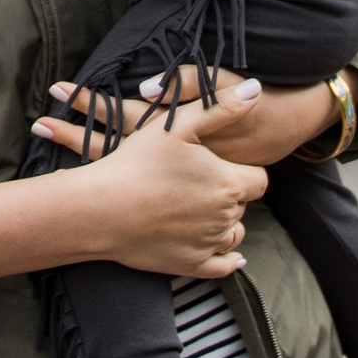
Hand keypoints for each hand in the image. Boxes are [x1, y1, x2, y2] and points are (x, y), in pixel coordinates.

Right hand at [27, 88, 267, 275]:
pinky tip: (231, 256)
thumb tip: (257, 90)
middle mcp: (224, 216)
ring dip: (225, 223)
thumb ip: (220, 107)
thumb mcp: (176, 126)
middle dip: (229, 195)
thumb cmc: (135, 163)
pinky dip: (229, 260)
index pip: (258, 179)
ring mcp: (209, 243)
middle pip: (243, 206)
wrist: (99, 209)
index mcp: (227, 182)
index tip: (223, 167)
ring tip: (202, 210)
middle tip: (202, 184)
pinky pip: (223, 266)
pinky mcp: (192, 265)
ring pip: (233, 233)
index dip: (243, 171)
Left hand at [40, 70, 344, 166]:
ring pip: (126, 172)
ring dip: (88, 161)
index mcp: (176, 129)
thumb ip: (183, 86)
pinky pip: (152, 195)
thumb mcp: (217, 82)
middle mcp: (172, 156)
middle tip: (38, 126)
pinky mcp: (189, 192)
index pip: (122, 116)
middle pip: (114, 148)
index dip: (91, 104)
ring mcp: (179, 179)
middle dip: (75, 137)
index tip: (58, 91)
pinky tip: (93, 194)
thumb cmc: (249, 99)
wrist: (286, 126)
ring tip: (50, 152)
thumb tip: (146, 88)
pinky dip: (125, 192)